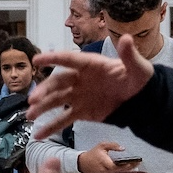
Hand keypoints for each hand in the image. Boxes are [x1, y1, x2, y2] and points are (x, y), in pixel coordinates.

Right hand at [27, 35, 154, 138]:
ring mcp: (79, 96)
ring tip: (30, 116)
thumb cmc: (139, 79)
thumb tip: (126, 38)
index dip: (52, 58)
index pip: (68, 60)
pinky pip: (63, 120)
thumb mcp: (137, 67)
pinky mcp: (81, 112)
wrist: (142, 100)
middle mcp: (79, 79)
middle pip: (58, 83)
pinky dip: (50, 127)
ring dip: (42, 108)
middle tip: (33, 100)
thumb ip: (129, 55)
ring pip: (56, 101)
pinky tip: (38, 135)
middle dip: (44, 90)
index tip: (36, 59)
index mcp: (90, 65)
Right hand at [76, 140, 129, 172]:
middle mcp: (105, 171)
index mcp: (104, 162)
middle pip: (120, 172)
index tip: (134, 162)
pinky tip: (128, 172)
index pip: (117, 166)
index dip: (126, 166)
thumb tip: (123, 148)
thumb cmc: (93, 154)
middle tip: (137, 164)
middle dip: (129, 169)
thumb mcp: (101, 146)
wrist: (82, 163)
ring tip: (134, 167)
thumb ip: (112, 145)